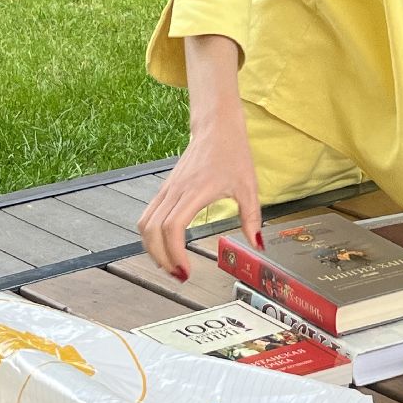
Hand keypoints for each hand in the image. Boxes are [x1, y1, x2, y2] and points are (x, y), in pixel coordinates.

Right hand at [137, 106, 261, 281]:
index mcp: (195, 191)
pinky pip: (148, 215)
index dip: (175, 253)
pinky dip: (151, 235)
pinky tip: (166, 247)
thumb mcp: (249, 185)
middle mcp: (175, 191)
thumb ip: (251, 217)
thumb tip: (258, 244)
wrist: (217, 127)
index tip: (186, 270)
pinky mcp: (165, 189)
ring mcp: (167, 189)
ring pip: (145, 223)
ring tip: (170, 265)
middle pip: (152, 230)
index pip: (173, 227)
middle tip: (178, 275)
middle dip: (161, 258)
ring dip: (152, 248)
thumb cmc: (233, 152)